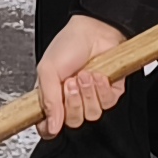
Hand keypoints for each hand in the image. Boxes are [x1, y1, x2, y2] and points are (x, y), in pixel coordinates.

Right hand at [34, 14, 129, 135]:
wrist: (95, 29)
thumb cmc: (69, 44)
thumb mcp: (48, 70)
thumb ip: (48, 100)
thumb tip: (51, 127)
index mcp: (52, 96)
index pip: (48, 126)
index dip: (50, 128)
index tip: (52, 121)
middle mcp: (71, 100)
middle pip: (73, 122)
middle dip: (72, 102)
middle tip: (70, 82)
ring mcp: (91, 98)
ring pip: (92, 115)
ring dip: (88, 93)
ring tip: (84, 74)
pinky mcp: (110, 94)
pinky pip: (108, 104)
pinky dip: (102, 89)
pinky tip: (98, 75)